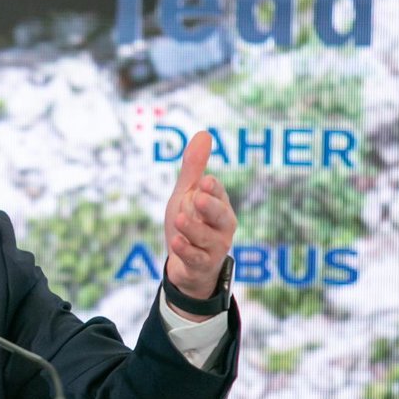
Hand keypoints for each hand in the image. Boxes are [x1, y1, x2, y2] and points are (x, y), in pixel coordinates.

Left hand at [163, 131, 235, 316]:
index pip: (218, 194)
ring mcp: (213, 248)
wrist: (186, 265)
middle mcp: (222, 227)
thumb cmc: (190, 224)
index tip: (205, 182)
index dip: (213, 189)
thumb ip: (194, 168)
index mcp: (219, 206)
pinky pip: (196, 259)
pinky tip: (176, 242)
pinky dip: (186, 250)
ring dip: (193, 229)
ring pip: (207, 238)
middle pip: (221, 216)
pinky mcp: (201, 266)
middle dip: (211, 206)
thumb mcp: (187, 194)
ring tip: (180, 219)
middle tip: (198, 197)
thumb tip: (204, 133)